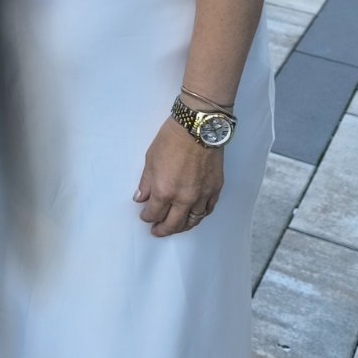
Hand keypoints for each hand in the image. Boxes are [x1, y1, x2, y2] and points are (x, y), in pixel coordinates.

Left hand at [134, 117, 223, 236]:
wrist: (198, 127)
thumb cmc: (171, 139)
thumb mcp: (151, 160)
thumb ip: (146, 183)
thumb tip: (141, 198)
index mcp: (165, 191)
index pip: (154, 213)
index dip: (147, 217)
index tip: (145, 215)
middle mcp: (184, 198)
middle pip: (173, 224)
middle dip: (162, 229)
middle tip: (157, 231)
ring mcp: (202, 196)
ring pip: (192, 221)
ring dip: (182, 226)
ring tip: (175, 227)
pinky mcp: (215, 189)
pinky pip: (207, 210)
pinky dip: (199, 216)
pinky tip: (194, 216)